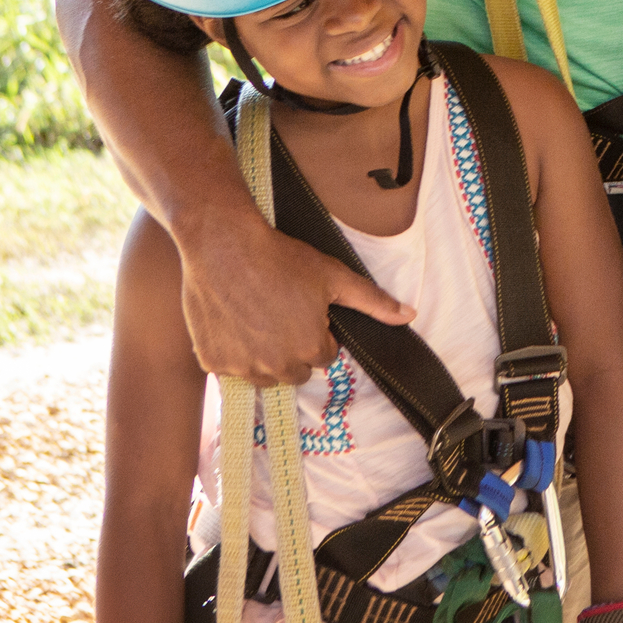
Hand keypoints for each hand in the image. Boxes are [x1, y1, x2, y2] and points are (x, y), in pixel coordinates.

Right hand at [175, 214, 414, 385]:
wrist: (224, 247)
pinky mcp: (213, 363)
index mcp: (310, 349)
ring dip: (264, 357)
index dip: (317, 332)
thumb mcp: (335, 276)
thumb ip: (373, 301)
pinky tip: (234, 323)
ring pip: (263, 376)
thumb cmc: (282, 259)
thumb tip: (408, 315)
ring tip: (258, 318)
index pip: (324, 356)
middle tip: (281, 314)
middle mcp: (277, 367)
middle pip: (294, 371)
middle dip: (293, 350)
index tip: (304, 310)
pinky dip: (234, 353)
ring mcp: (242, 368)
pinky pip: (230, 370)